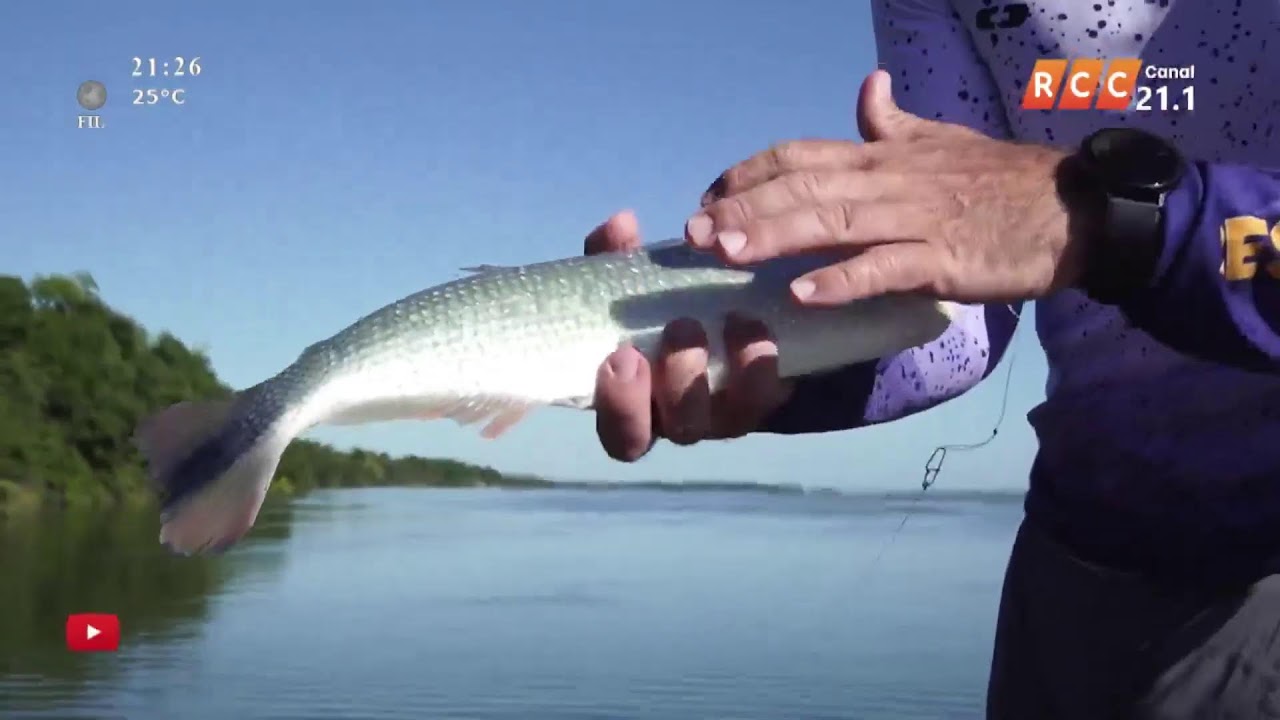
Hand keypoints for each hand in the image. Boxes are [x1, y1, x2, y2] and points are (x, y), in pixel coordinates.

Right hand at [584, 211, 791, 460]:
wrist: (716, 306)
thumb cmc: (654, 302)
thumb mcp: (627, 281)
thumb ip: (616, 257)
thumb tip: (621, 225)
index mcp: (637, 405)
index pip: (622, 437)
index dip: (622, 406)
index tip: (623, 355)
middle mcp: (683, 420)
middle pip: (682, 428)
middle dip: (682, 380)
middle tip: (683, 327)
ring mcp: (728, 414)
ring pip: (735, 419)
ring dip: (738, 373)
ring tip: (738, 319)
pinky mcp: (767, 397)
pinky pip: (773, 395)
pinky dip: (768, 363)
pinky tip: (763, 325)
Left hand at [685, 69, 1085, 305]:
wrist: (1074, 210)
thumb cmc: (1001, 182)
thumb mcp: (942, 141)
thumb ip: (895, 123)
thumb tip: (869, 87)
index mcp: (882, 155)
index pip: (801, 154)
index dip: (750, 173)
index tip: (709, 195)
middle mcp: (888, 180)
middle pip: (804, 186)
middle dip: (745, 208)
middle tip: (694, 233)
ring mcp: (914, 219)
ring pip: (833, 222)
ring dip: (775, 236)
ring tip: (727, 253)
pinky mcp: (942, 259)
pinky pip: (884, 268)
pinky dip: (842, 280)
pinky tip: (803, 293)